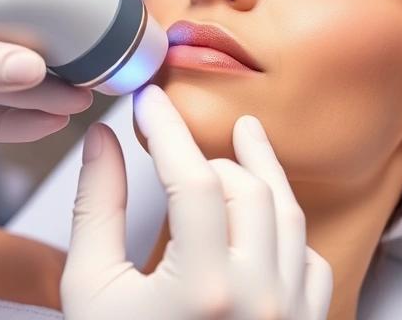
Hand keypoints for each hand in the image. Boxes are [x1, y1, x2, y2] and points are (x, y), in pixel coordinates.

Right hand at [62, 84, 332, 319]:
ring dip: (261, 174)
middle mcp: (259, 299)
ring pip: (288, 217)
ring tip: (245, 140)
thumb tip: (101, 142)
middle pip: (246, 189)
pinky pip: (310, 260)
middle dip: (211, 152)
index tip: (148, 103)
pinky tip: (268, 215)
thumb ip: (96, 209)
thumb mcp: (91, 291)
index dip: (167, 130)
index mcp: (202, 289)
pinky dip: (287, 230)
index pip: (191, 179)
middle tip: (180, 136)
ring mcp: (290, 316)